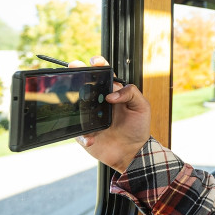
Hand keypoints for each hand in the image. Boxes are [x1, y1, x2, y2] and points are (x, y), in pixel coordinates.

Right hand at [71, 56, 151, 172]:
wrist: (132, 152)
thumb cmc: (138, 128)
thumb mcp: (142, 107)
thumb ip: (131, 93)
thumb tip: (111, 94)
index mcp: (112, 93)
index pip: (103, 75)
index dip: (97, 65)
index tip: (95, 62)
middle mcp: (98, 102)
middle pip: (84, 83)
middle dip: (77, 72)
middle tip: (74, 67)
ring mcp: (89, 116)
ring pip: (75, 104)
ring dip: (72, 100)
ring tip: (75, 100)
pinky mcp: (84, 132)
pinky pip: (78, 131)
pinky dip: (83, 135)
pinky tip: (91, 138)